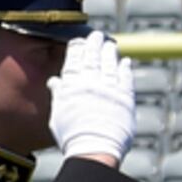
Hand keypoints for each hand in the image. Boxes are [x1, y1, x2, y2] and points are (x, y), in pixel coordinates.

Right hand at [45, 33, 133, 163]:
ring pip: (109, 65)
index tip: (79, 39)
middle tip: (96, 35)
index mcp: (71, 86)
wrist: (94, 147)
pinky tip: (125, 61)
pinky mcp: (125, 97)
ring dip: (110, 52)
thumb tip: (55, 81)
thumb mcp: (58, 112)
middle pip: (92, 59)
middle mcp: (90, 83)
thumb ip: (60, 94)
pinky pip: (125, 78)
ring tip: (110, 44)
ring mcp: (109, 89)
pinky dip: (125, 68)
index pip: (73, 61)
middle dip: (94, 44)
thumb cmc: (72, 134)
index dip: (76, 48)